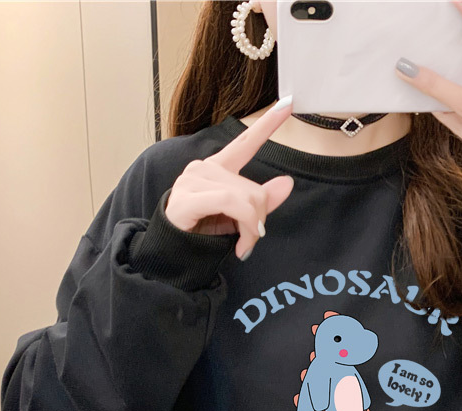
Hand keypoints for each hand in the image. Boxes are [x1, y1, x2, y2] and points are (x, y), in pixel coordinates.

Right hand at [165, 97, 295, 259]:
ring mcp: (193, 180)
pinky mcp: (187, 197)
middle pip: (254, 190)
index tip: (288, 104)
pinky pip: (230, 202)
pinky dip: (244, 226)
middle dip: (258, 221)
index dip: (267, 125)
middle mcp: (204, 168)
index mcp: (218, 170)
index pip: (245, 143)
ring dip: (252, 229)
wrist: (173, 255)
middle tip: (251, 241)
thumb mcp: (238, 219)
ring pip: (245, 199)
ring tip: (244, 246)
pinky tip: (240, 245)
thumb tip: (287, 183)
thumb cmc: (202, 235)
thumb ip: (262, 202)